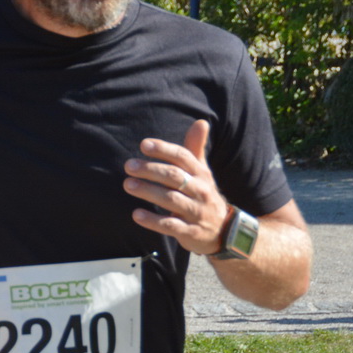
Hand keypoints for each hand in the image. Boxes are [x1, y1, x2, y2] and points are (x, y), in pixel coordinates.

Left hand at [124, 119, 229, 255]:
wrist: (225, 231)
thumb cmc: (204, 195)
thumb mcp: (202, 172)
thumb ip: (196, 149)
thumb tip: (201, 121)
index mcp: (201, 174)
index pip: (183, 157)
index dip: (164, 150)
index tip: (143, 145)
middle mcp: (200, 190)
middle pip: (175, 177)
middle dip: (151, 170)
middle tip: (129, 165)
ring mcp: (196, 212)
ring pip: (172, 199)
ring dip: (149, 191)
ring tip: (128, 184)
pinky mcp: (190, 232)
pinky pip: (171, 225)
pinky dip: (153, 221)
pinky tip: (136, 214)